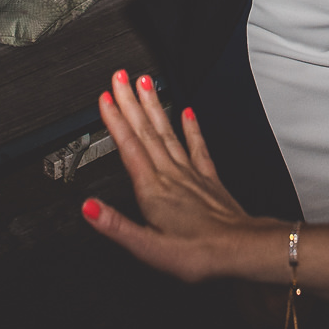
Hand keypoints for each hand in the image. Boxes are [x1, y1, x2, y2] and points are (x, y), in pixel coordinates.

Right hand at [83, 69, 273, 281]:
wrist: (239, 250)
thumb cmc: (198, 252)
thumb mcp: (148, 247)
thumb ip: (116, 225)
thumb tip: (89, 207)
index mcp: (153, 189)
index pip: (129, 147)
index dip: (115, 121)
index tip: (105, 97)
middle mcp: (171, 175)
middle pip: (146, 131)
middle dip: (130, 102)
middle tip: (120, 77)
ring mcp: (191, 174)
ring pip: (167, 132)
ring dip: (154, 106)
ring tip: (146, 83)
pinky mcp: (208, 179)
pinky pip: (197, 147)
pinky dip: (191, 128)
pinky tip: (187, 112)